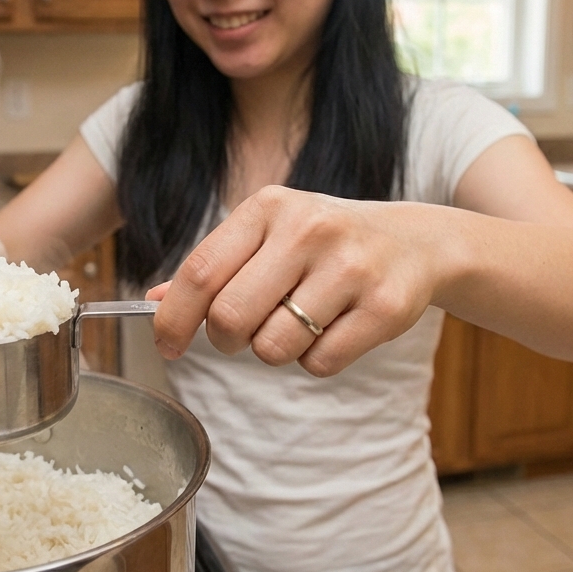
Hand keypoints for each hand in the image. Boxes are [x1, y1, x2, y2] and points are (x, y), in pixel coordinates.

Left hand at [147, 185, 450, 376]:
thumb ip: (215, 267)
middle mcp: (309, 230)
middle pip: (230, 318)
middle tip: (244, 333)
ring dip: (277, 350)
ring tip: (301, 321)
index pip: (200, 272)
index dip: (174, 319)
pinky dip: (317, 360)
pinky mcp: (385, 307)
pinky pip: (319, 364)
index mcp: (269, 207)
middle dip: (227, 339)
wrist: (417, 242)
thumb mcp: (269, 235)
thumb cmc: (325, 243)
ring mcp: (350, 268)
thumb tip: (155, 302)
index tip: (167, 346)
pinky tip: (334, 329)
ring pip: (273, 348)